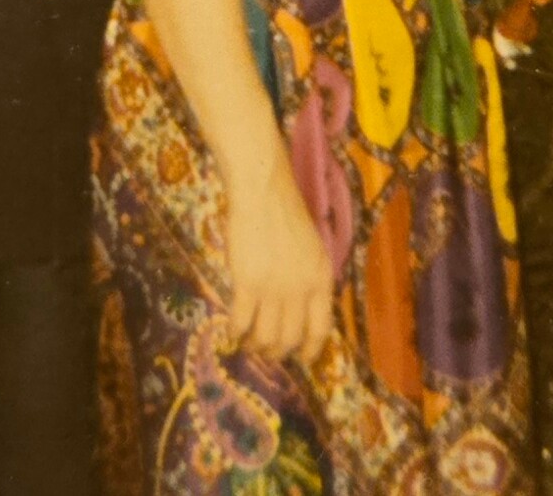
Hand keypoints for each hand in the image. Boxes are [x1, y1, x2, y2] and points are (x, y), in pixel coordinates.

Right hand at [225, 159, 334, 365]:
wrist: (263, 193)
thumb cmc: (286, 215)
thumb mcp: (313, 249)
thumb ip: (310, 279)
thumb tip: (301, 312)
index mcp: (321, 280)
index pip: (320, 330)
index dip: (310, 350)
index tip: (302, 359)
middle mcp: (300, 290)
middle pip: (290, 338)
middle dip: (278, 352)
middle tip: (268, 352)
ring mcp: (273, 289)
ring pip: (265, 337)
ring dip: (256, 346)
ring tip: (249, 344)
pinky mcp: (246, 284)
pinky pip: (240, 321)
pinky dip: (235, 332)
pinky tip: (232, 332)